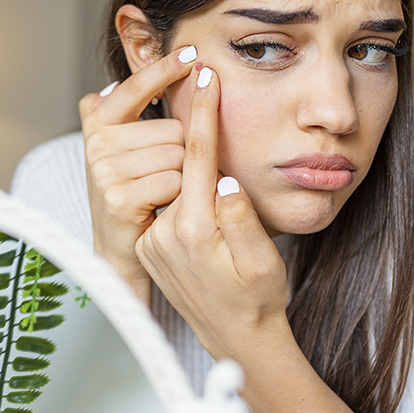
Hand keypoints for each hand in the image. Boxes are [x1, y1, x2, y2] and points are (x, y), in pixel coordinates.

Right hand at [79, 46, 197, 303]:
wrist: (120, 248)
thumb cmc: (133, 192)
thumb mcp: (125, 146)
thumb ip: (128, 109)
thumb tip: (127, 74)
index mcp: (98, 122)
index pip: (135, 87)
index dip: (163, 69)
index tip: (193, 54)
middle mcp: (97, 142)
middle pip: (172, 128)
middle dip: (181, 151)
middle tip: (164, 175)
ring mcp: (105, 170)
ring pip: (176, 155)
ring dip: (182, 175)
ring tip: (163, 191)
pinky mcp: (118, 197)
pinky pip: (173, 180)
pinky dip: (178, 195)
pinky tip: (163, 205)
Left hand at [135, 64, 289, 360]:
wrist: (236, 337)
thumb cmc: (259, 299)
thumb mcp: (264, 261)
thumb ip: (243, 220)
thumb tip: (225, 180)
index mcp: (195, 230)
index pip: (196, 156)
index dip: (202, 112)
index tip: (205, 75)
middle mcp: (166, 233)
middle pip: (177, 162)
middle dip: (190, 127)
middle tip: (198, 86)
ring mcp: (154, 240)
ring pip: (171, 181)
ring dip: (186, 160)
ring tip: (201, 143)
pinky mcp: (150, 246)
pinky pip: (167, 203)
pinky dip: (179, 187)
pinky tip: (195, 185)